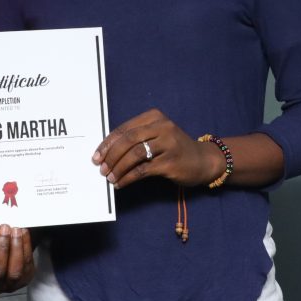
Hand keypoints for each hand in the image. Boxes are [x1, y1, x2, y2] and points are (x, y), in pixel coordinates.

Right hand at [0, 222, 34, 293]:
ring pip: (14, 271)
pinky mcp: (24, 279)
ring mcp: (9, 285)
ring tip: (16, 230)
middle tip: (4, 227)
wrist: (5, 256)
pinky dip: (26, 246)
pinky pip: (27, 264)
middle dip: (1, 247)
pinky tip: (23, 233)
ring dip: (16, 247)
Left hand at [92, 108, 219, 188]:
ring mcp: (169, 144)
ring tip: (110, 177)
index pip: (125, 129)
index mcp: (155, 117)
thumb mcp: (157, 136)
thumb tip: (107, 152)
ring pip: (134, 155)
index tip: (96, 156)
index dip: (108, 143)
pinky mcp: (171, 162)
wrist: (203, 161)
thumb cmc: (174, 149)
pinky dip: (128, 178)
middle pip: (128, 140)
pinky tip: (121, 183)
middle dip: (111, 155)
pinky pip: (143, 170)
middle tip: (101, 168)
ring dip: (118, 168)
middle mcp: (162, 127)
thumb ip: (136, 139)